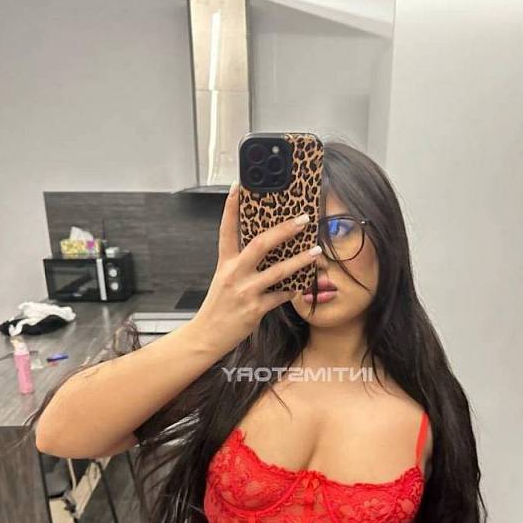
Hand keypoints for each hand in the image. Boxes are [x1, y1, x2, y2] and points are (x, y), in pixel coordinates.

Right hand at [192, 181, 321, 357]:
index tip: (238, 186)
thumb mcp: (223, 280)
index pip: (226, 229)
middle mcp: (234, 273)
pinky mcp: (255, 309)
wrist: (206, 336)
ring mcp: (245, 291)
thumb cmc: (218, 307)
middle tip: (303, 219)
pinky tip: (303, 285)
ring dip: (300, 260)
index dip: (231, 207)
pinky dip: (293, 290)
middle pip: (260, 244)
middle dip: (284, 230)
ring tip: (316, 251)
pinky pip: (281, 296)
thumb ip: (240, 264)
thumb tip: (266, 248)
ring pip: (277, 271)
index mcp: (224, 263)